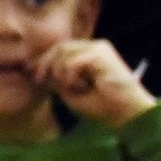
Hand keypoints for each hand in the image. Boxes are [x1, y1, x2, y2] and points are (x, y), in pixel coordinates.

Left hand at [34, 40, 156, 127]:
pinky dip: (70, 77)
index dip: (44, 60)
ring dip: (60, 74)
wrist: (127, 113)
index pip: (62, 49)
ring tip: (73, 89)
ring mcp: (99, 49)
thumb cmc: (104, 106)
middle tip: (40, 79)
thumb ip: (57, 80)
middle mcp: (96, 47)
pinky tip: (80, 87)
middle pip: (60, 47)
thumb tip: (37, 71)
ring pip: (63, 53)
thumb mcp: (72, 93)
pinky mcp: (101, 55)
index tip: (34, 74)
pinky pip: (72, 62)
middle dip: (45, 63)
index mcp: (92, 54)